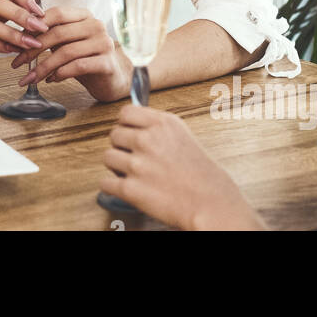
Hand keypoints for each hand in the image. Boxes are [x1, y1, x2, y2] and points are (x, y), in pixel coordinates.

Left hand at [11, 7, 131, 101]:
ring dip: (43, 67)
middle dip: (33, 49)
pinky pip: (78, 66)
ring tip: (31, 78)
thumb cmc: (84, 58)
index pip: (57, 13)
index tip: (19, 40)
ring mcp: (104, 43)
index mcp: (84, 15)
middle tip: (17, 62)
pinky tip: (51, 80)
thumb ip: (48, 36)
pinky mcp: (107, 63)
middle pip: (59, 33)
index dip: (35, 25)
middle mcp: (96, 25)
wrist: (111, 79)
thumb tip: (19, 37)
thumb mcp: (65, 43)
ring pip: (66, 52)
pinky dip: (60, 74)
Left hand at [99, 105, 263, 229]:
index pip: (125, 113)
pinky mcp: (130, 189)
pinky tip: (125, 188)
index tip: (130, 133)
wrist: (211, 204)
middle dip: (122, 147)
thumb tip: (132, 123)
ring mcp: (138, 164)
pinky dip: (112, 187)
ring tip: (133, 174)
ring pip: (108, 157)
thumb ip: (157, 127)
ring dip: (117, 167)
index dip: (126, 125)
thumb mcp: (182, 136)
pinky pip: (105, 182)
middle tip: (135, 158)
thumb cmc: (202, 174)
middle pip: (114, 134)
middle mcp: (148, 140)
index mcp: (162, 124)